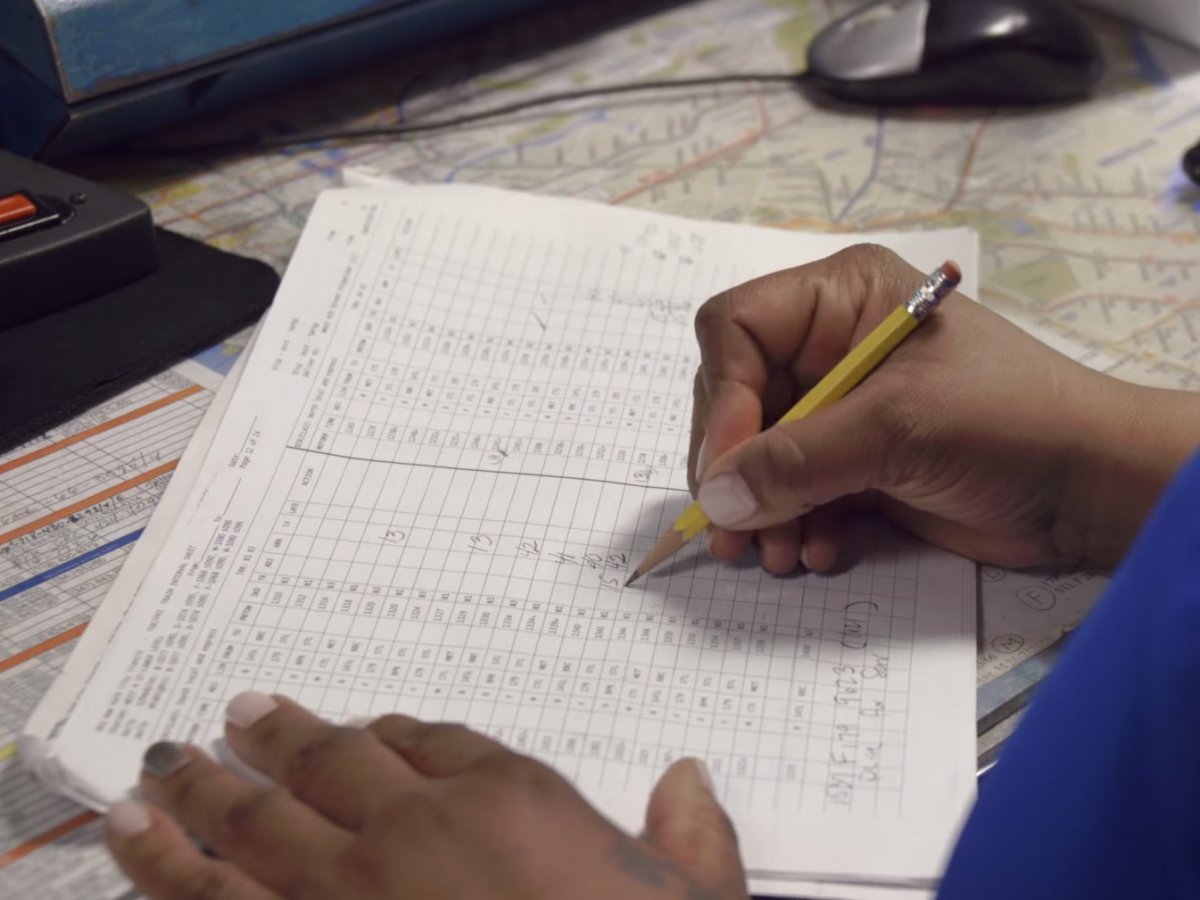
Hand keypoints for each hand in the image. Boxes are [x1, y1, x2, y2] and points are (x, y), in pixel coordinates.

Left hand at [105, 692, 747, 899]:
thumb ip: (693, 839)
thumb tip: (690, 780)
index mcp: (505, 804)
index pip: (432, 741)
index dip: (386, 733)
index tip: (356, 728)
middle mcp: (413, 835)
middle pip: (326, 766)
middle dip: (271, 740)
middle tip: (230, 717)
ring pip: (249, 834)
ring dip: (193, 802)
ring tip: (149, 779)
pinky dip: (167, 884)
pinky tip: (131, 859)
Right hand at [689, 244, 1199, 571]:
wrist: (1092, 489)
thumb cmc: (1010, 421)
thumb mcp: (898, 428)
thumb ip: (797, 462)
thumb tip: (714, 500)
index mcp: (839, 299)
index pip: (736, 332)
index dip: (721, 401)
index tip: (726, 472)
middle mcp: (830, 347)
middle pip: (737, 402)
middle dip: (736, 472)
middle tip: (732, 534)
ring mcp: (842, 411)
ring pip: (759, 458)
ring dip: (762, 512)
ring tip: (776, 556)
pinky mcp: (856, 466)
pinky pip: (795, 495)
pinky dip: (797, 528)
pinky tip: (818, 553)